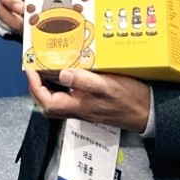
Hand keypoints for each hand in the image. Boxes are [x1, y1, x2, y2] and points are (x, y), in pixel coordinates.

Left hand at [26, 68, 150, 132]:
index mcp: (79, 106)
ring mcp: (84, 108)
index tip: (31, 68)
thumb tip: (62, 73)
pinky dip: (61, 85)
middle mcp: (78, 110)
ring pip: (57, 100)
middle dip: (37, 86)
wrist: (148, 112)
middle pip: (48, 103)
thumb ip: (85, 80)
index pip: (46, 102)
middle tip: (35, 67)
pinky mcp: (90, 105)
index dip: (34, 86)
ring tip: (46, 67)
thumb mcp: (108, 85)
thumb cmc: (130, 98)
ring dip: (47, 86)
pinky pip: (68, 96)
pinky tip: (67, 72)